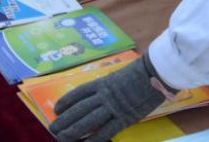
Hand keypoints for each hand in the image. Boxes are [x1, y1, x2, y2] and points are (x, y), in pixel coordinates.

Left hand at [49, 55, 167, 141]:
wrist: (156, 73)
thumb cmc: (141, 73)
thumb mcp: (120, 76)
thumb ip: (109, 86)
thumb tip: (101, 93)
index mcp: (102, 83)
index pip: (79, 93)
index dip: (66, 101)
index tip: (56, 108)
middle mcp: (103, 95)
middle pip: (79, 109)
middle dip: (64, 119)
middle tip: (52, 128)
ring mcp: (113, 107)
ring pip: (88, 121)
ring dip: (73, 130)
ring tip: (61, 137)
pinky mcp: (124, 118)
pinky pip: (105, 131)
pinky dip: (93, 139)